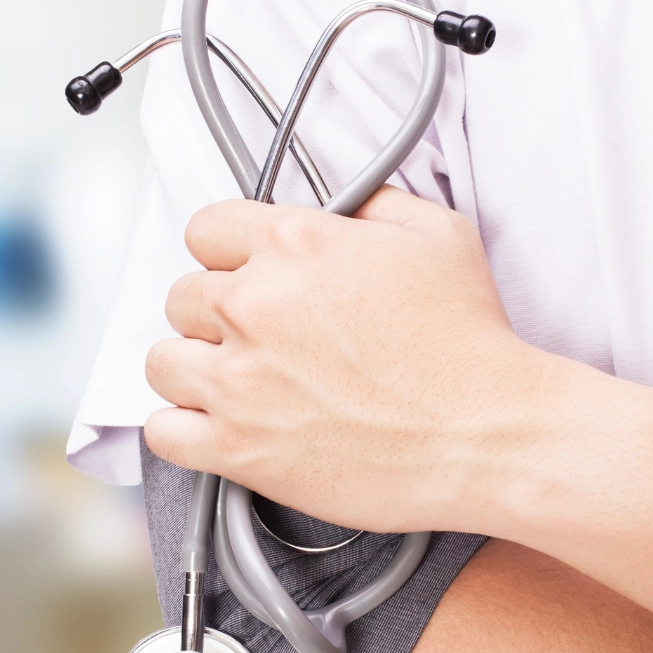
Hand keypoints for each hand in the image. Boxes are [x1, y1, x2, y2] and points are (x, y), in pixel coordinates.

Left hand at [143, 186, 556, 533]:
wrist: (489, 435)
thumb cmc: (471, 344)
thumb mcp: (438, 236)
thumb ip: (376, 205)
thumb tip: (346, 204)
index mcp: (293, 245)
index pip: (205, 229)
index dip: (227, 253)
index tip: (245, 274)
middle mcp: (254, 306)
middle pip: (182, 297)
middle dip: (214, 314)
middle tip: (257, 336)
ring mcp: (239, 380)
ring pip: (163, 362)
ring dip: (194, 369)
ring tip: (235, 382)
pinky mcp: (238, 447)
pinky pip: (163, 432)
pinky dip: (182, 430)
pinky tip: (217, 426)